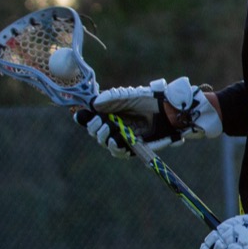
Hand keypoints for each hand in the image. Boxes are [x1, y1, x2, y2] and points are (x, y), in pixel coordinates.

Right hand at [75, 77, 220, 157]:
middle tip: (98, 123)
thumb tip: (94, 103)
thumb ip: (111, 98)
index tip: (81, 117)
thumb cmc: (148, 100)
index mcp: (111, 115)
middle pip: (97, 135)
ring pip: (106, 144)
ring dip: (102, 139)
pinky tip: (113, 141)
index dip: (86, 121)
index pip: (93, 121)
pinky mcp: (134, 147)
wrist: (167, 109)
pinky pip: (120, 152)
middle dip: (94, 129)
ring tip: (106, 130)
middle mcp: (116, 128)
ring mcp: (124, 138)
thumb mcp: (127, 96)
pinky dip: (115, 148)